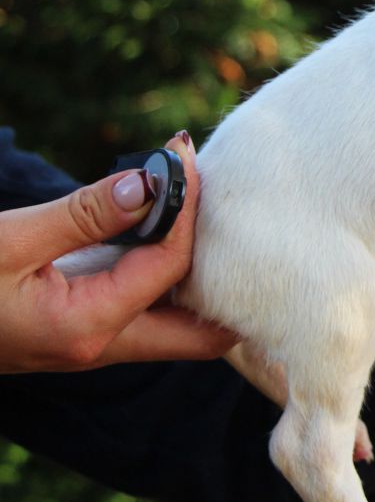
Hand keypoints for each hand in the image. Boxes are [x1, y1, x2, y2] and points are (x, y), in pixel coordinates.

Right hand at [0, 132, 237, 372]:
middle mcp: (103, 345)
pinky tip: (165, 222)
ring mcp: (96, 342)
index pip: (172, 267)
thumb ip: (84, 214)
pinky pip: (148, 303)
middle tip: (219, 199)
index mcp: (88, 328)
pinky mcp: (85, 326)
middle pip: (204, 327)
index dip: (186, 208)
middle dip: (226, 268)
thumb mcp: (9, 241)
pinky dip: (167, 266)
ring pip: (181, 317)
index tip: (184, 156)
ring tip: (196, 199)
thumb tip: (150, 183)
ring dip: (197, 264)